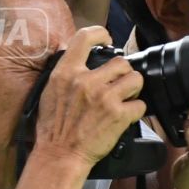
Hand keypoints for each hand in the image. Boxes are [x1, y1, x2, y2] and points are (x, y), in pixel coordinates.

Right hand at [29, 28, 149, 170]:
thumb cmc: (52, 128)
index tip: (106, 39)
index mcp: (66, 72)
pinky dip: (136, 111)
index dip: (100, 34)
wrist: (59, 155)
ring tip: (127, 97)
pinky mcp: (118, 115)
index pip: (85, 38)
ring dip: (134, 89)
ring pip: (135, 79)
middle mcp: (86, 81)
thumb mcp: (49, 92)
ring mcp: (104, 97)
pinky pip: (140, 105)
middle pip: (121, 62)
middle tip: (119, 83)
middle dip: (123, 73)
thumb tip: (78, 62)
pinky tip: (126, 116)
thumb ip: (65, 75)